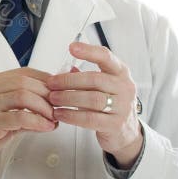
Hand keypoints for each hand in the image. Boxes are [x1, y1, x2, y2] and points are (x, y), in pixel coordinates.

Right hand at [0, 67, 56, 170]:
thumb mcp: (0, 114)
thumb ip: (23, 109)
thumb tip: (50, 108)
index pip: (24, 72)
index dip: (45, 80)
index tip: (58, 91)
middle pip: (26, 81)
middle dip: (48, 95)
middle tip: (58, 107)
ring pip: (24, 95)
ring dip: (44, 107)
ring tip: (53, 118)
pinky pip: (20, 116)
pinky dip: (37, 121)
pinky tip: (45, 127)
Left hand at [47, 42, 142, 168]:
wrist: (126, 130)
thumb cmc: (110, 103)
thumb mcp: (102, 85)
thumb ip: (85, 76)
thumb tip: (65, 68)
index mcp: (120, 72)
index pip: (106, 57)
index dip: (89, 51)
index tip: (72, 47)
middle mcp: (124, 87)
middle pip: (95, 79)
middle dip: (69, 81)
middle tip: (51, 83)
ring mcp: (122, 107)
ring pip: (92, 99)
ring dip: (68, 98)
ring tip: (52, 98)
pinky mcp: (115, 124)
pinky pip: (90, 118)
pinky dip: (71, 115)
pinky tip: (59, 113)